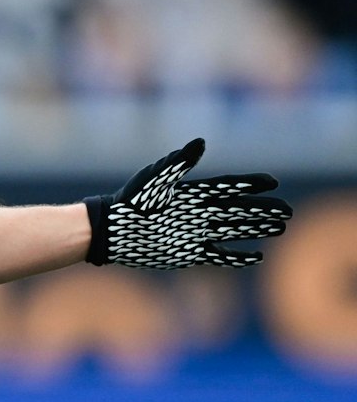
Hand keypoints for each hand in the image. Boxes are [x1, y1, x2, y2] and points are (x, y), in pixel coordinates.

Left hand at [86, 138, 289, 268]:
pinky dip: (238, 258)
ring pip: (235, 231)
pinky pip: (220, 256)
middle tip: (287, 211)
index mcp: (194, 193)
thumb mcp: (154, 179)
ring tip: (281, 228)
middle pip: (239, 211)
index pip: (228, 187)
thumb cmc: (131, 202)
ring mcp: (197, 234)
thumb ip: (178, 162)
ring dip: (258, 230)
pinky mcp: (190, 253)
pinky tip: (256, 257)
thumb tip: (201, 142)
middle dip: (264, 211)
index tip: (271, 182)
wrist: (113, 231)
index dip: (249, 185)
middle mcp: (200, 213)